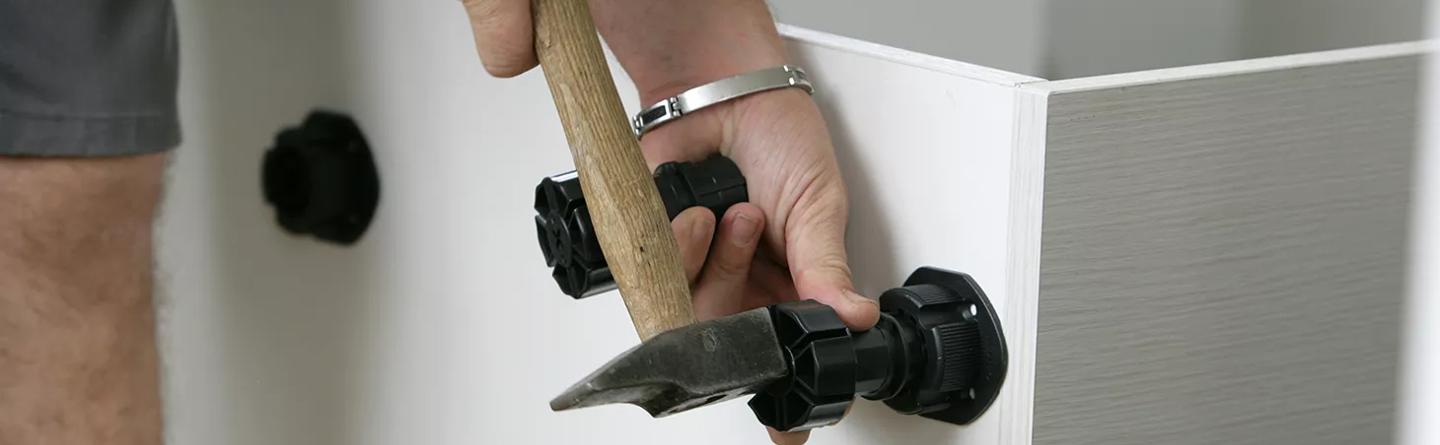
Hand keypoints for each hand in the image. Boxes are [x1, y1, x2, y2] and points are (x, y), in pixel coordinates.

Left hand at [461, 1, 878, 442]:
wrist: (721, 89)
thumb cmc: (778, 137)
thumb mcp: (818, 206)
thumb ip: (826, 270)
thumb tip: (853, 317)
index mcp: (793, 288)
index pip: (785, 356)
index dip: (779, 394)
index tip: (784, 433)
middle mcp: (743, 289)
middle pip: (728, 343)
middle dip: (737, 297)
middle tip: (752, 243)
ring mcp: (698, 273)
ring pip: (689, 314)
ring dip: (712, 263)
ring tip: (731, 216)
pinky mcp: (657, 253)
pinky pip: (652, 279)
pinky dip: (677, 244)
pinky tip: (697, 212)